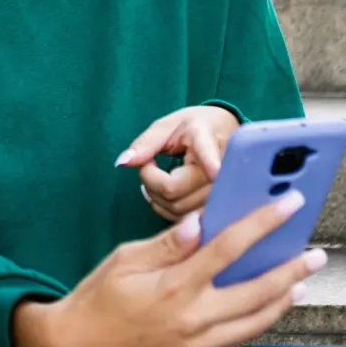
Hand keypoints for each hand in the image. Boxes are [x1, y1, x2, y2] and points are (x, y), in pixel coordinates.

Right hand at [12, 192, 326, 346]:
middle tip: (313, 253)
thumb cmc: (99, 298)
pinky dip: (262, 320)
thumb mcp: (125, 260)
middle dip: (290, 269)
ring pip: (256, 320)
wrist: (81, 344)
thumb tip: (197, 223)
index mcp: (174, 286)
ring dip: (283, 298)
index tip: (282, 206)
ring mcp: (199, 341)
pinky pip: (241, 338)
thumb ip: (165, 243)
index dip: (260, 223)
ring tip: (300, 281)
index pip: (228, 247)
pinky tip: (268, 307)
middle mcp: (194, 317)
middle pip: (256, 290)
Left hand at [115, 106, 240, 220]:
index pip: (206, 156)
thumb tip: (121, 162)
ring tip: (154, 175)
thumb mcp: (168, 125)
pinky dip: (166, 208)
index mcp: (208, 142)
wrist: (224, 133)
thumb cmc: (193, 126)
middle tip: (148, 163)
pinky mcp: (219, 209)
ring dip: (156, 198)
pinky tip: (160, 192)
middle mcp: (223, 172)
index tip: (215, 170)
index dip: (211, 164)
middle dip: (150, 182)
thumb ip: (146, 143)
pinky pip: (186, 220)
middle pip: (175, 193)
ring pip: (179, 211)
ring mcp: (224, 194)